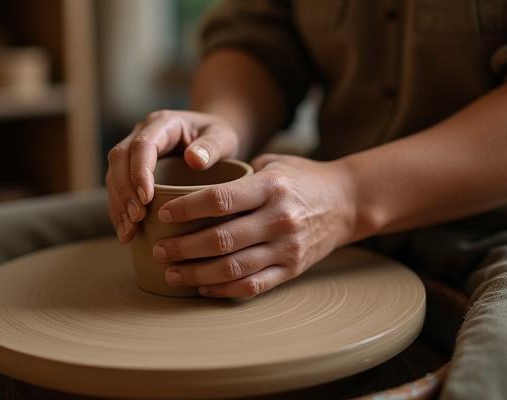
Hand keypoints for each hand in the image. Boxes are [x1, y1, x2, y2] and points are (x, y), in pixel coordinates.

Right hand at [105, 110, 238, 241]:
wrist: (212, 138)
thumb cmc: (219, 137)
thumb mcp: (223, 137)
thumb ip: (212, 146)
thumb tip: (194, 160)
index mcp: (164, 123)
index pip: (143, 145)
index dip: (140, 172)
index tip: (146, 199)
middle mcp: (142, 134)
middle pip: (120, 159)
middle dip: (124, 191)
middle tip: (136, 219)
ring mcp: (133, 151)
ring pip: (113, 175)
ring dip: (118, 205)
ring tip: (128, 231)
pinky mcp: (131, 169)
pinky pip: (117, 188)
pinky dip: (119, 211)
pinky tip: (126, 232)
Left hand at [152, 154, 357, 297]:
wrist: (347, 202)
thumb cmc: (301, 178)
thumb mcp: (272, 163)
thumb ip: (236, 176)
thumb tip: (189, 186)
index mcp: (270, 187)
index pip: (219, 200)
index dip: (186, 209)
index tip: (163, 215)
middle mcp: (279, 218)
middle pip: (221, 239)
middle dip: (183, 247)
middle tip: (159, 249)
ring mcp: (286, 248)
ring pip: (232, 268)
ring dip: (196, 273)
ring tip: (171, 272)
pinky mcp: (291, 270)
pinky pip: (252, 286)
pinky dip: (223, 290)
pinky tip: (201, 286)